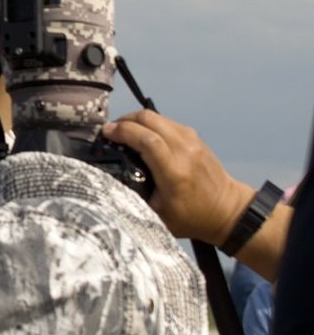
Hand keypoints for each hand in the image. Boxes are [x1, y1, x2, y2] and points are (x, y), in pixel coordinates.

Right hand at [102, 109, 254, 243]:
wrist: (228, 211)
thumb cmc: (192, 218)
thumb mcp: (158, 216)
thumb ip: (135, 198)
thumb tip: (110, 181)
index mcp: (175, 173)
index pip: (147, 140)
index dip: (123, 131)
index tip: (106, 133)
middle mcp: (185, 152)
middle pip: (150, 120)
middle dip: (125, 121)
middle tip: (111, 131)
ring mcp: (192, 142)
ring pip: (158, 116)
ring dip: (136, 119)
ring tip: (124, 131)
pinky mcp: (195, 138)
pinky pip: (167, 121)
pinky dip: (150, 123)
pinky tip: (142, 133)